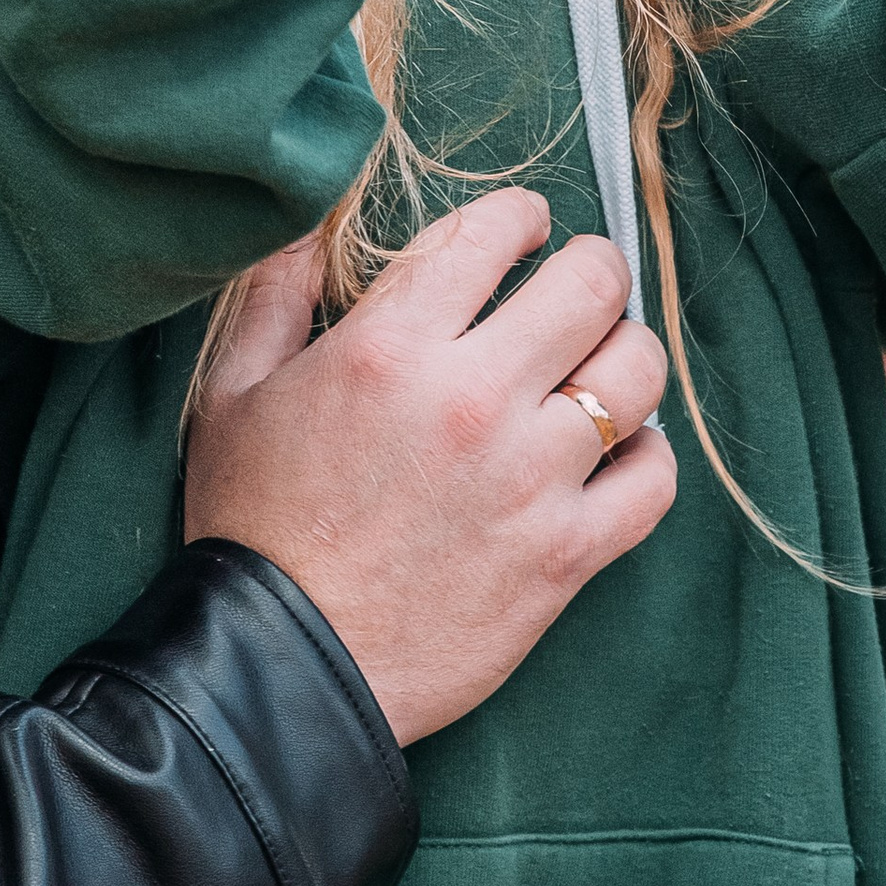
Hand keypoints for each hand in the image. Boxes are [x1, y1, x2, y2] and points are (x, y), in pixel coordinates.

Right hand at [184, 189, 674, 747]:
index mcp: (390, 348)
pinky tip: (616, 453)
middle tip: (578, 287)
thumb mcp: (230, 396)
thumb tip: (308, 224)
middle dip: (591, 270)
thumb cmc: (251, 530)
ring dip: (623, 356)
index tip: (526, 228)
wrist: (281, 670)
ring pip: (636, 371)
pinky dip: (648, 456)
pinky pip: (654, 479)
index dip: (521, 215)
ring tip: (598, 367)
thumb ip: (273, 297)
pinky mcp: (565, 552)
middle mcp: (471, 399)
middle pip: (591, 285)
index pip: (494, 231)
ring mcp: (529, 478)